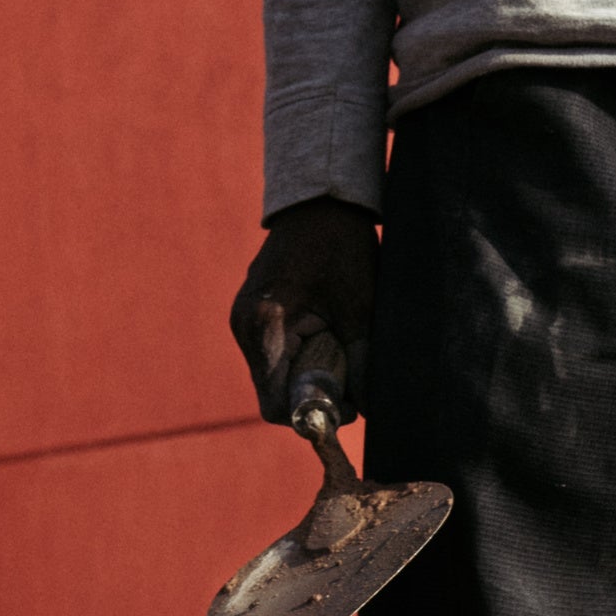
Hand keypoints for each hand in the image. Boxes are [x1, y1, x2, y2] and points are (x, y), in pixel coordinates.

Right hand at [231, 196, 377, 423]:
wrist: (320, 202)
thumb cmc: (341, 247)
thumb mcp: (359, 307)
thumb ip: (363, 365)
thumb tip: (371, 411)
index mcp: (264, 324)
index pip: (276, 404)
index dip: (313, 413)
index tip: (348, 403)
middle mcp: (244, 325)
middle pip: (275, 393)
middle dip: (313, 393)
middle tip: (350, 373)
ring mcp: (244, 320)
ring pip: (274, 376)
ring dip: (306, 374)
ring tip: (336, 344)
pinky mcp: (252, 315)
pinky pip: (273, 356)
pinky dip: (299, 357)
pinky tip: (323, 332)